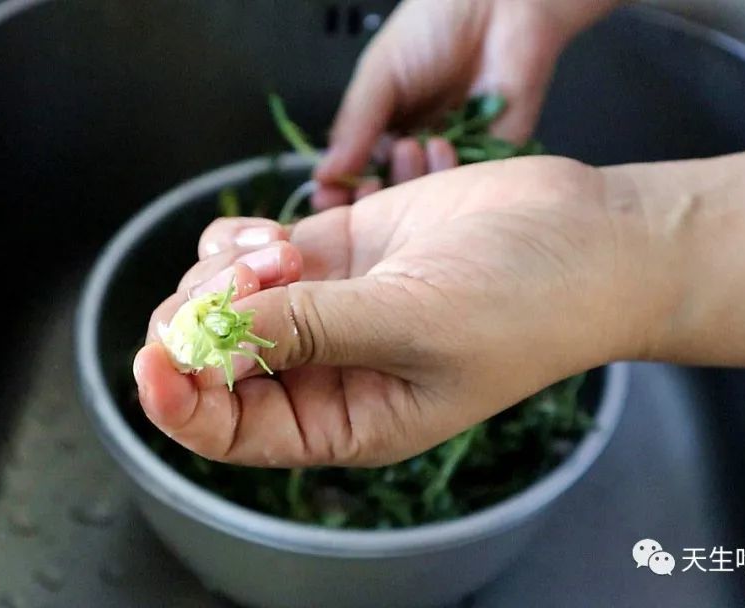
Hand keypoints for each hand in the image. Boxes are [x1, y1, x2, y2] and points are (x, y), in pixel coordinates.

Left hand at [133, 156, 652, 466]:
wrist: (586, 236)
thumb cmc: (529, 303)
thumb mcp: (415, 325)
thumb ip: (310, 331)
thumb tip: (205, 341)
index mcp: (345, 422)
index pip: (231, 433)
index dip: (181, 401)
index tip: (157, 358)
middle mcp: (324, 373)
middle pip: (210, 361)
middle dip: (208, 317)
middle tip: (256, 279)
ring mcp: (322, 310)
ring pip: (219, 301)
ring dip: (226, 272)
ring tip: (283, 251)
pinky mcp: (330, 255)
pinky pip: (244, 255)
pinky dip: (240, 242)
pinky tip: (277, 234)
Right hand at [313, 0, 620, 207]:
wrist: (497, 3)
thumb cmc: (435, 25)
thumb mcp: (380, 74)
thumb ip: (354, 125)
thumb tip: (323, 172)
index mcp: (383, 129)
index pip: (356, 173)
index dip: (341, 190)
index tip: (325, 198)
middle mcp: (416, 147)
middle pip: (389, 192)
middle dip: (373, 199)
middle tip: (364, 191)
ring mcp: (452, 155)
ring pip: (426, 193)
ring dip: (412, 180)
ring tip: (410, 146)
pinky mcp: (491, 156)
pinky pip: (466, 182)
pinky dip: (450, 174)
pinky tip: (440, 148)